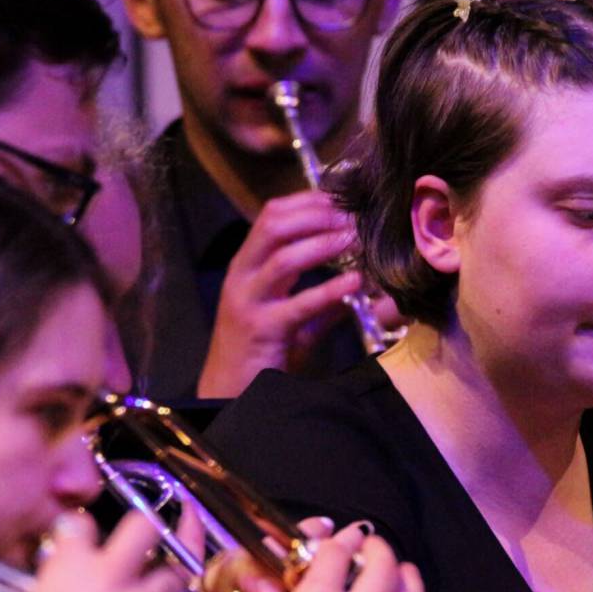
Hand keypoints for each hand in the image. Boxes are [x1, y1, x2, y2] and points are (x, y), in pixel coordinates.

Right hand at [0, 512, 213, 591]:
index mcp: (70, 567)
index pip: (78, 525)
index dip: (78, 524)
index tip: (79, 530)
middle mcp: (110, 578)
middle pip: (144, 528)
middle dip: (151, 521)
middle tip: (153, 523)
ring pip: (176, 575)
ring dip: (182, 572)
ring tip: (188, 564)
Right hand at [198, 190, 362, 397]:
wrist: (228, 392)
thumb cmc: (260, 350)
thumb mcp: (292, 316)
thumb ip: (324, 299)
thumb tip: (364, 283)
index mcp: (248, 264)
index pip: (273, 214)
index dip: (309, 201)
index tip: (344, 199)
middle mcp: (244, 275)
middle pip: (274, 226)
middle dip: (317, 216)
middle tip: (354, 217)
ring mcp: (249, 301)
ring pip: (283, 259)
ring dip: (324, 246)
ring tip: (356, 240)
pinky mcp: (262, 329)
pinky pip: (297, 305)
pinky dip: (328, 290)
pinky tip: (355, 283)